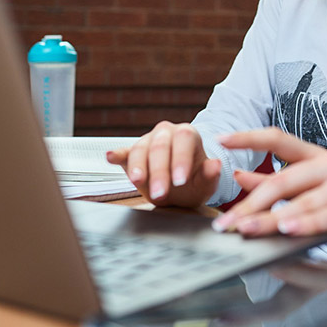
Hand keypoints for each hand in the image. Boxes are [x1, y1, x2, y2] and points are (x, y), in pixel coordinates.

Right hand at [106, 121, 220, 207]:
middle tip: (160, 193)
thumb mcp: (206, 183)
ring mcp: (147, 141)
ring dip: (138, 167)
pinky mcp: (132, 153)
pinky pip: (124, 153)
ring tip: (137, 182)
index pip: (184, 140)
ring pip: (140, 149)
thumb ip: (211, 175)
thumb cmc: (194, 181)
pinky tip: (110, 156)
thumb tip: (216, 165)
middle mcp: (166, 133)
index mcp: (187, 134)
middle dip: (159, 171)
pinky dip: (117, 155)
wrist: (180, 184)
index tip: (180, 180)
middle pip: (160, 147)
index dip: (181, 159)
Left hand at [210, 128, 326, 248]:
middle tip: (227, 221)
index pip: (279, 138)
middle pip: (284, 179)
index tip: (221, 138)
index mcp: (316, 156)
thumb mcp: (315, 186)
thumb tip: (239, 175)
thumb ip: (278, 182)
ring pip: (303, 200)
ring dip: (272, 217)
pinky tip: (290, 230)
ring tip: (248, 228)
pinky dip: (308, 223)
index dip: (249, 136)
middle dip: (252, 202)